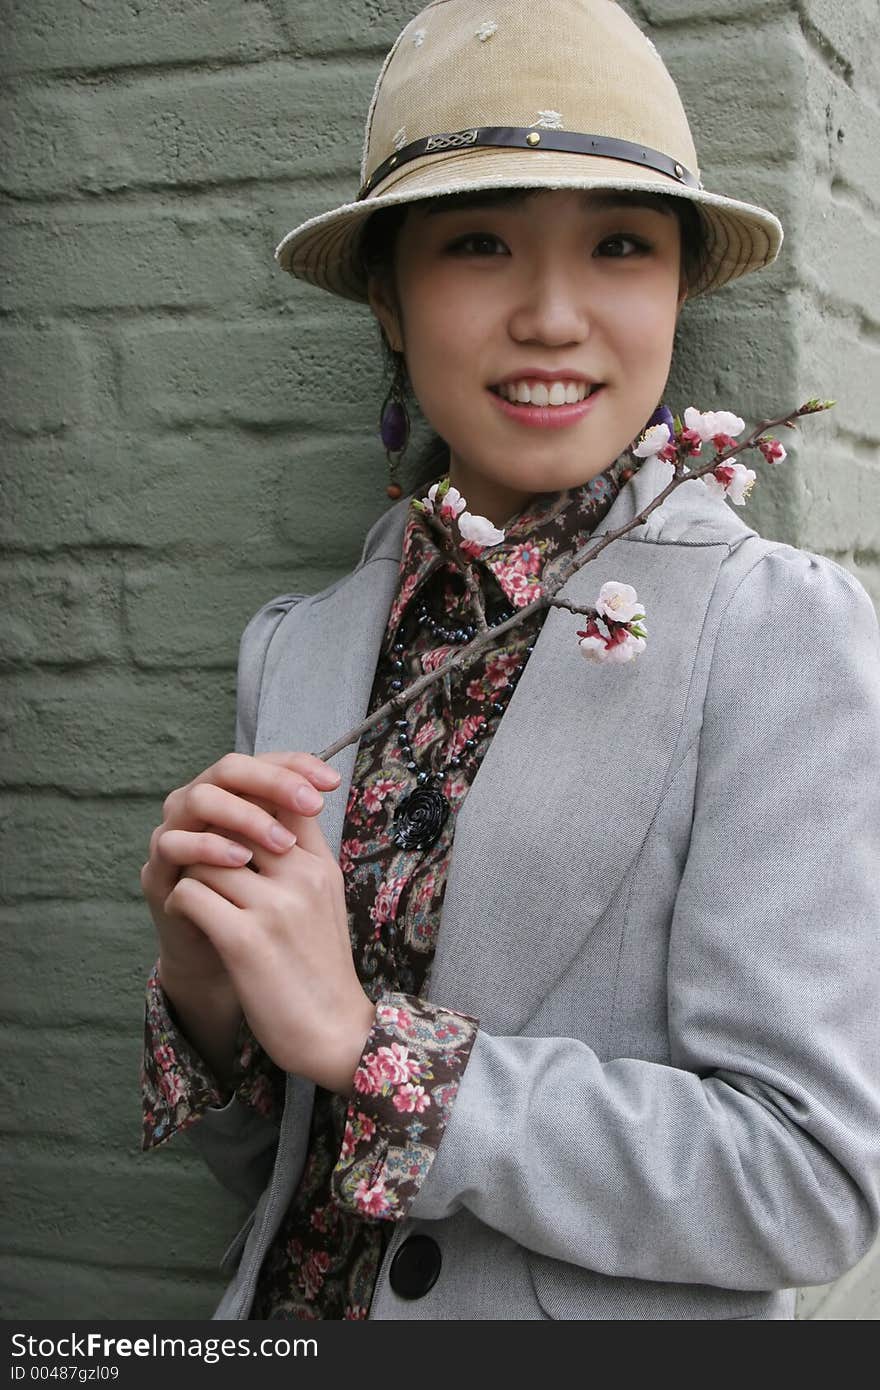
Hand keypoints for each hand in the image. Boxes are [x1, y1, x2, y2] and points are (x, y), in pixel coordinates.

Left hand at [163, 774, 376, 1094]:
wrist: (333, 1032)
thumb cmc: (321, 966)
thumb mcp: (324, 900)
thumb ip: (300, 857)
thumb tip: (264, 816)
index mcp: (321, 865)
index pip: (283, 798)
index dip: (248, 800)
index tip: (230, 822)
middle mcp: (302, 877)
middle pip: (238, 820)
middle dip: (211, 839)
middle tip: (202, 863)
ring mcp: (275, 907)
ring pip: (207, 858)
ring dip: (193, 875)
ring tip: (197, 896)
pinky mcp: (245, 940)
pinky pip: (192, 893)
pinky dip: (182, 903)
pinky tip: (190, 918)